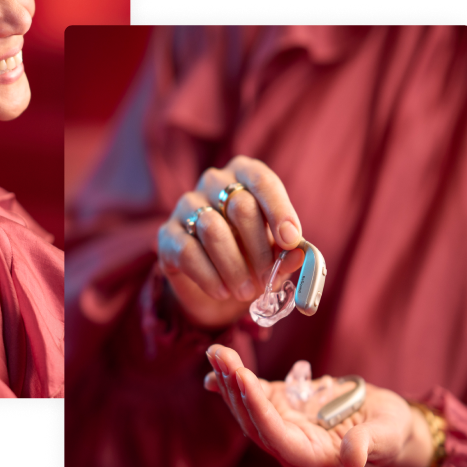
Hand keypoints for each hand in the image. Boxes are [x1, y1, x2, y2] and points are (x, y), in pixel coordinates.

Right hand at [157, 155, 304, 328]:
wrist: (216, 284)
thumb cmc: (251, 256)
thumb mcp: (275, 255)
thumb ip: (287, 253)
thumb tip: (299, 255)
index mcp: (244, 175)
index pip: (262, 181)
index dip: (279, 211)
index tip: (291, 241)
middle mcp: (213, 182)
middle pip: (240, 206)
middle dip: (259, 248)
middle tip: (268, 278)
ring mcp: (186, 205)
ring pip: (212, 229)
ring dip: (234, 267)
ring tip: (245, 291)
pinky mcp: (167, 234)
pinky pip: (188, 252)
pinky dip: (210, 277)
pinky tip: (222, 291)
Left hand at [204, 345, 434, 466]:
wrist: (387, 423)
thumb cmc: (391, 430)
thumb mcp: (387, 434)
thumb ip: (368, 444)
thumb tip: (352, 458)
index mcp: (315, 459)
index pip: (276, 437)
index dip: (257, 410)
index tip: (243, 378)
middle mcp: (292, 447)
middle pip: (254, 421)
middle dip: (235, 387)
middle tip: (221, 354)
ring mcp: (283, 427)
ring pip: (247, 408)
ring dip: (229, 379)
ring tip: (216, 350)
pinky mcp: (281, 409)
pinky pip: (253, 396)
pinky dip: (232, 382)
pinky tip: (214, 366)